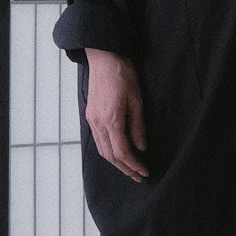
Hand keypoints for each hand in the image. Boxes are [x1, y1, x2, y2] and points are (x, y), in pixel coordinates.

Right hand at [84, 49, 149, 178]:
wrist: (104, 57)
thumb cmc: (123, 75)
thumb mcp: (137, 101)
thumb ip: (138, 127)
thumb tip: (141, 147)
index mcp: (111, 120)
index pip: (122, 152)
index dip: (134, 165)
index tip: (145, 172)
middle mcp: (98, 124)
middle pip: (110, 156)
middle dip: (125, 169)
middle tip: (138, 177)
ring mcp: (92, 120)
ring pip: (102, 150)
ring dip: (116, 163)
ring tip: (129, 169)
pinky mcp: (90, 116)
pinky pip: (98, 140)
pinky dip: (108, 151)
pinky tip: (117, 153)